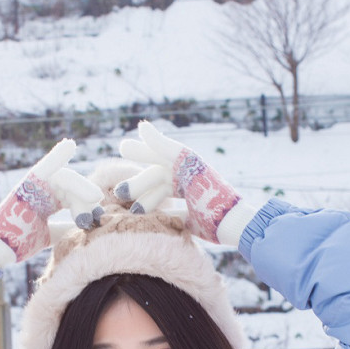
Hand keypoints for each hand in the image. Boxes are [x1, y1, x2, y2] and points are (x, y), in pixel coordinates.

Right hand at [0, 138, 103, 266]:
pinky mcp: (27, 182)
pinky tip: (69, 145)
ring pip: (64, 178)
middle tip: (99, 205)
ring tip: (95, 197)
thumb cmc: (20, 242)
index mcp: (47, 201)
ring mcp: (34, 185)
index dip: (86, 204)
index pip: (72, 196)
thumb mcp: (49, 234)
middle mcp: (42, 190)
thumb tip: (84, 227)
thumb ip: (64, 228)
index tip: (98, 215)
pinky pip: (44, 167)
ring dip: (80, 186)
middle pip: (71, 185)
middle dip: (86, 194)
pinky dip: (56, 156)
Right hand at [117, 121, 244, 244]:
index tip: (122, 148)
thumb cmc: (207, 189)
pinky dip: (161, 218)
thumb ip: (162, 146)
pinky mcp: (195, 222)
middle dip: (138, 184)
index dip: (142, 152)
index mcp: (187, 166)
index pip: (159, 156)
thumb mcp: (185, 164)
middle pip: (158, 179)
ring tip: (132, 211)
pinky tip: (147, 222)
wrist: (230, 221)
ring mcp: (192, 202)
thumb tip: (141, 126)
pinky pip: (174, 218)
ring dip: (147, 203)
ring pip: (163, 199)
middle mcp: (189, 182)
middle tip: (119, 192)